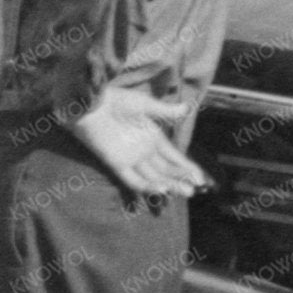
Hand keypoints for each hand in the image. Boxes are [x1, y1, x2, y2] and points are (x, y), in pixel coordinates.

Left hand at [68, 85, 209, 202]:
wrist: (91, 103)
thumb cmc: (115, 100)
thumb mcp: (145, 104)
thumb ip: (165, 111)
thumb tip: (187, 107)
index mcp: (153, 138)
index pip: (174, 157)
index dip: (187, 168)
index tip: (201, 179)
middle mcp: (144, 151)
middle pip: (166, 170)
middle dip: (181, 179)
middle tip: (196, 189)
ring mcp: (131, 158)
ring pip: (153, 177)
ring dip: (169, 185)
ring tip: (186, 192)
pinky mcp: (116, 163)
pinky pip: (132, 178)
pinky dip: (146, 185)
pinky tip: (161, 189)